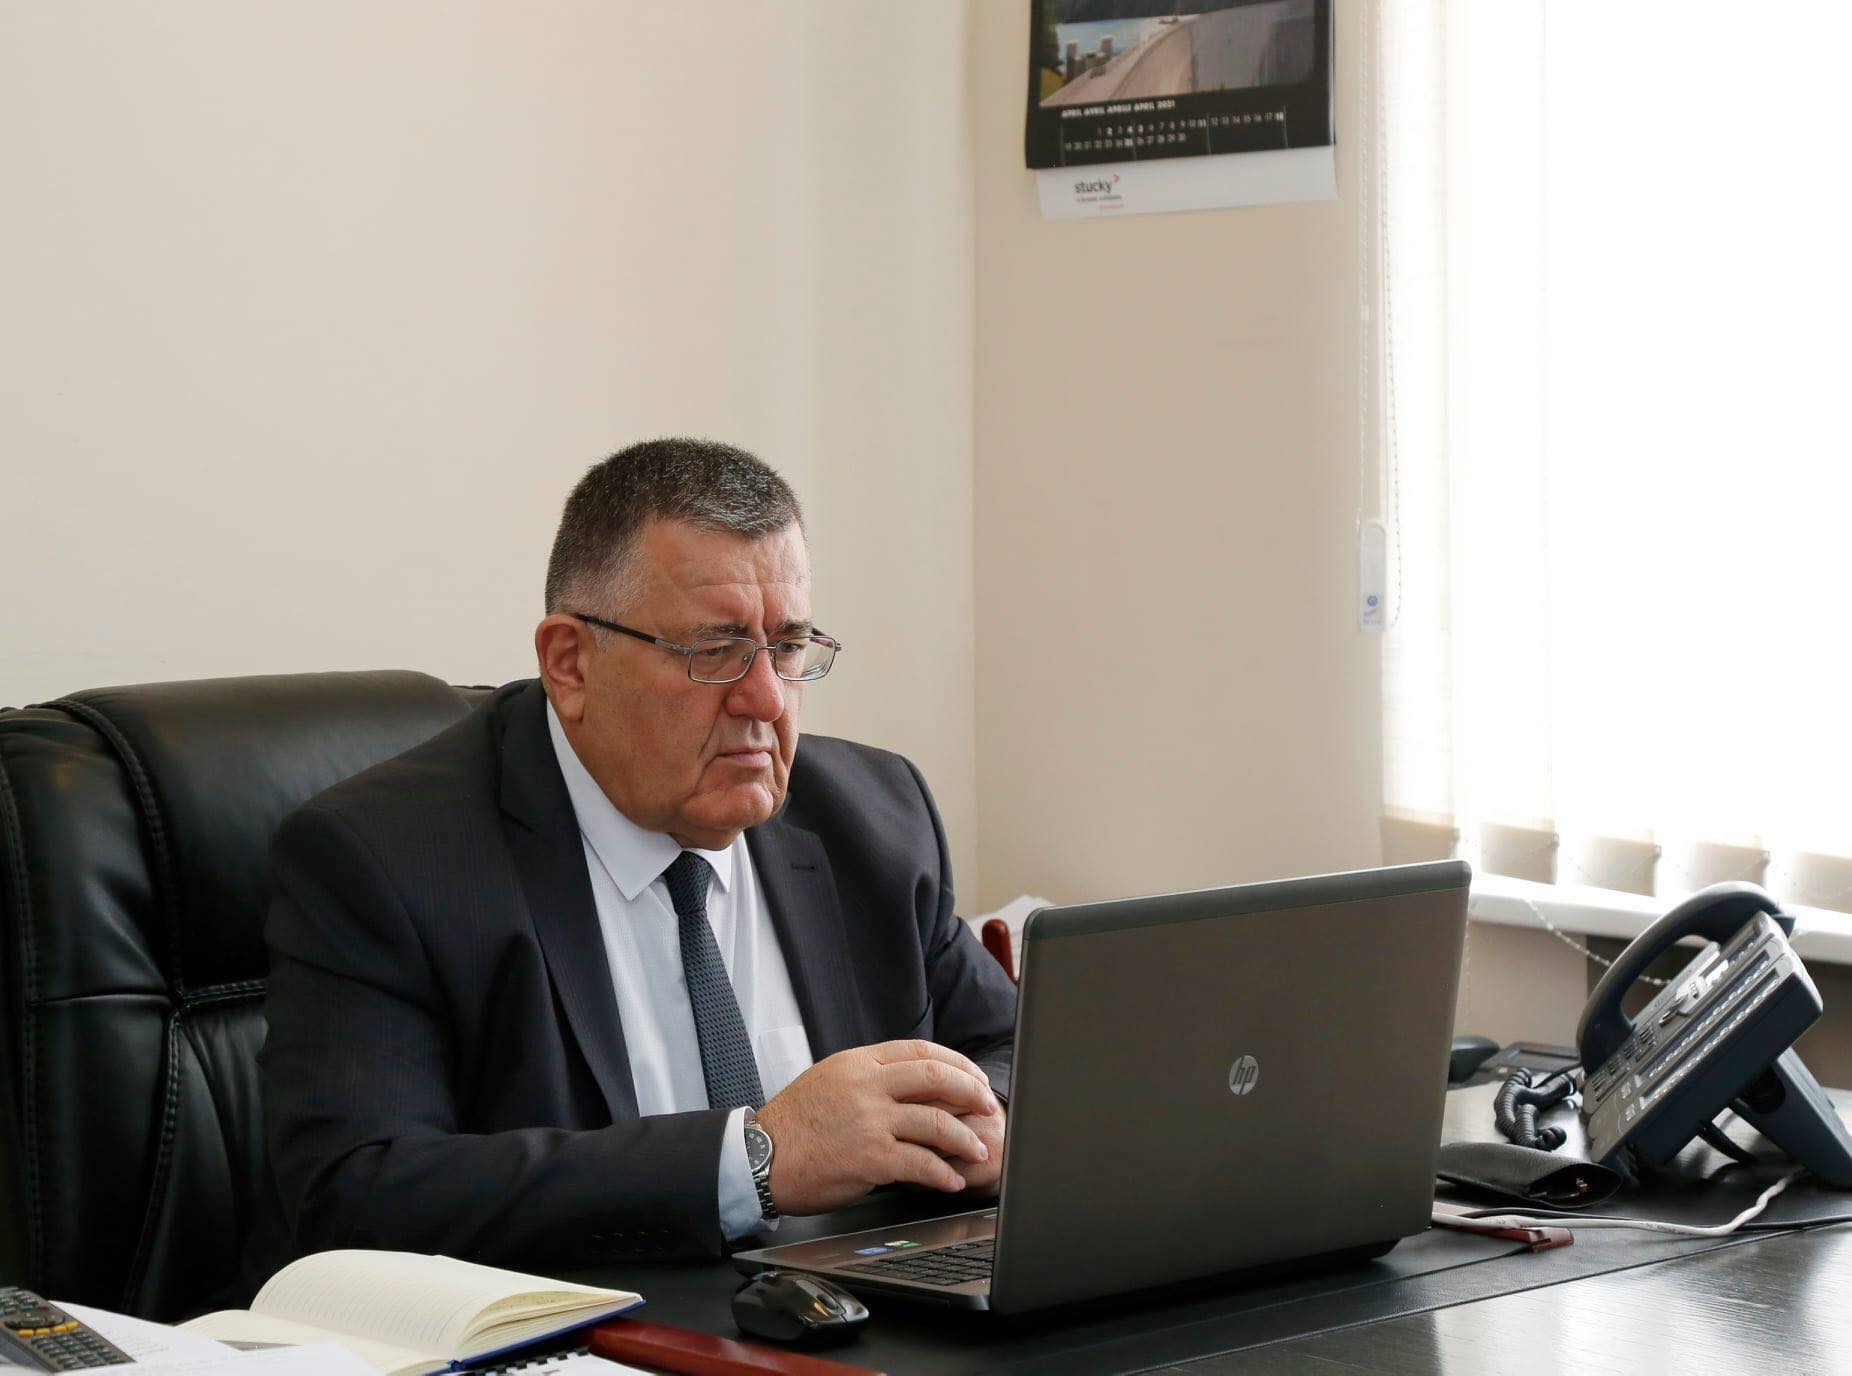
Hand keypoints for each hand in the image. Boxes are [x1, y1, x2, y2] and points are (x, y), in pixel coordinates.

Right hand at [755, 1040, 999, 1214]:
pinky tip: (952, 1180)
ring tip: (979, 1149)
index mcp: (860, 1062)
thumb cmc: (795, 1124)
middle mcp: (867, 1085)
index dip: (957, 1064)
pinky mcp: (869, 1157)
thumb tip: (915, 1083)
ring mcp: (869, 1121)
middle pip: (935, 1078)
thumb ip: (871, 1076)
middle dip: (972, 1092)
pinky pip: (920, 1163)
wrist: (760, 1157)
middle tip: (989, 1108)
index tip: (975, 1079)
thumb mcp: (831, 1079)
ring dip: (965, 1137)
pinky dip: (943, 1173)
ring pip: (935, 1121)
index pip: (921, 1051)